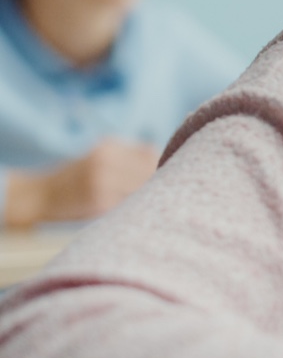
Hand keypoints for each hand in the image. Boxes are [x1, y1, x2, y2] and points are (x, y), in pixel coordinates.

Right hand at [4, 138, 159, 225]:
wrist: (38, 196)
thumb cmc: (76, 177)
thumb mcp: (100, 156)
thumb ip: (129, 157)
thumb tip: (169, 163)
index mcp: (108, 146)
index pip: (151, 154)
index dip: (160, 166)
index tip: (162, 175)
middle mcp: (106, 161)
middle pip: (150, 171)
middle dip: (157, 182)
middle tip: (158, 192)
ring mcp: (102, 183)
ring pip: (143, 189)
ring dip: (147, 197)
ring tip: (145, 202)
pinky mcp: (100, 204)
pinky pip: (129, 205)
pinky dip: (134, 208)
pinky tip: (131, 211)